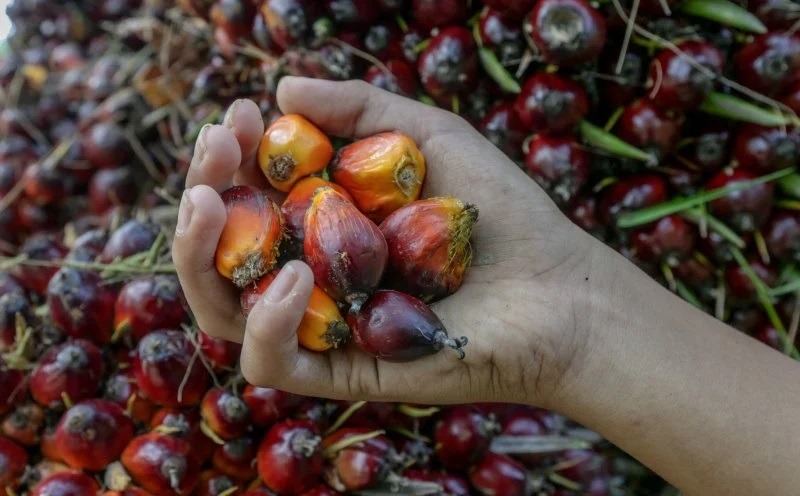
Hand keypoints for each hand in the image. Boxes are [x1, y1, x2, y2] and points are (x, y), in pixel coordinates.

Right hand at [172, 77, 595, 406]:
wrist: (559, 292)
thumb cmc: (500, 213)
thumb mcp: (429, 137)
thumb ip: (360, 110)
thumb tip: (282, 87)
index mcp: (322, 223)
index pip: (248, 194)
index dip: (228, 154)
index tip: (237, 115)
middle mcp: (310, 274)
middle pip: (219, 250)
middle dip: (200, 194)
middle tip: (214, 150)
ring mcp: (321, 326)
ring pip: (221, 309)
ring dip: (198, 255)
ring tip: (211, 202)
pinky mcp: (340, 374)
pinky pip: (272, 360)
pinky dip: (267, 319)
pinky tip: (297, 275)